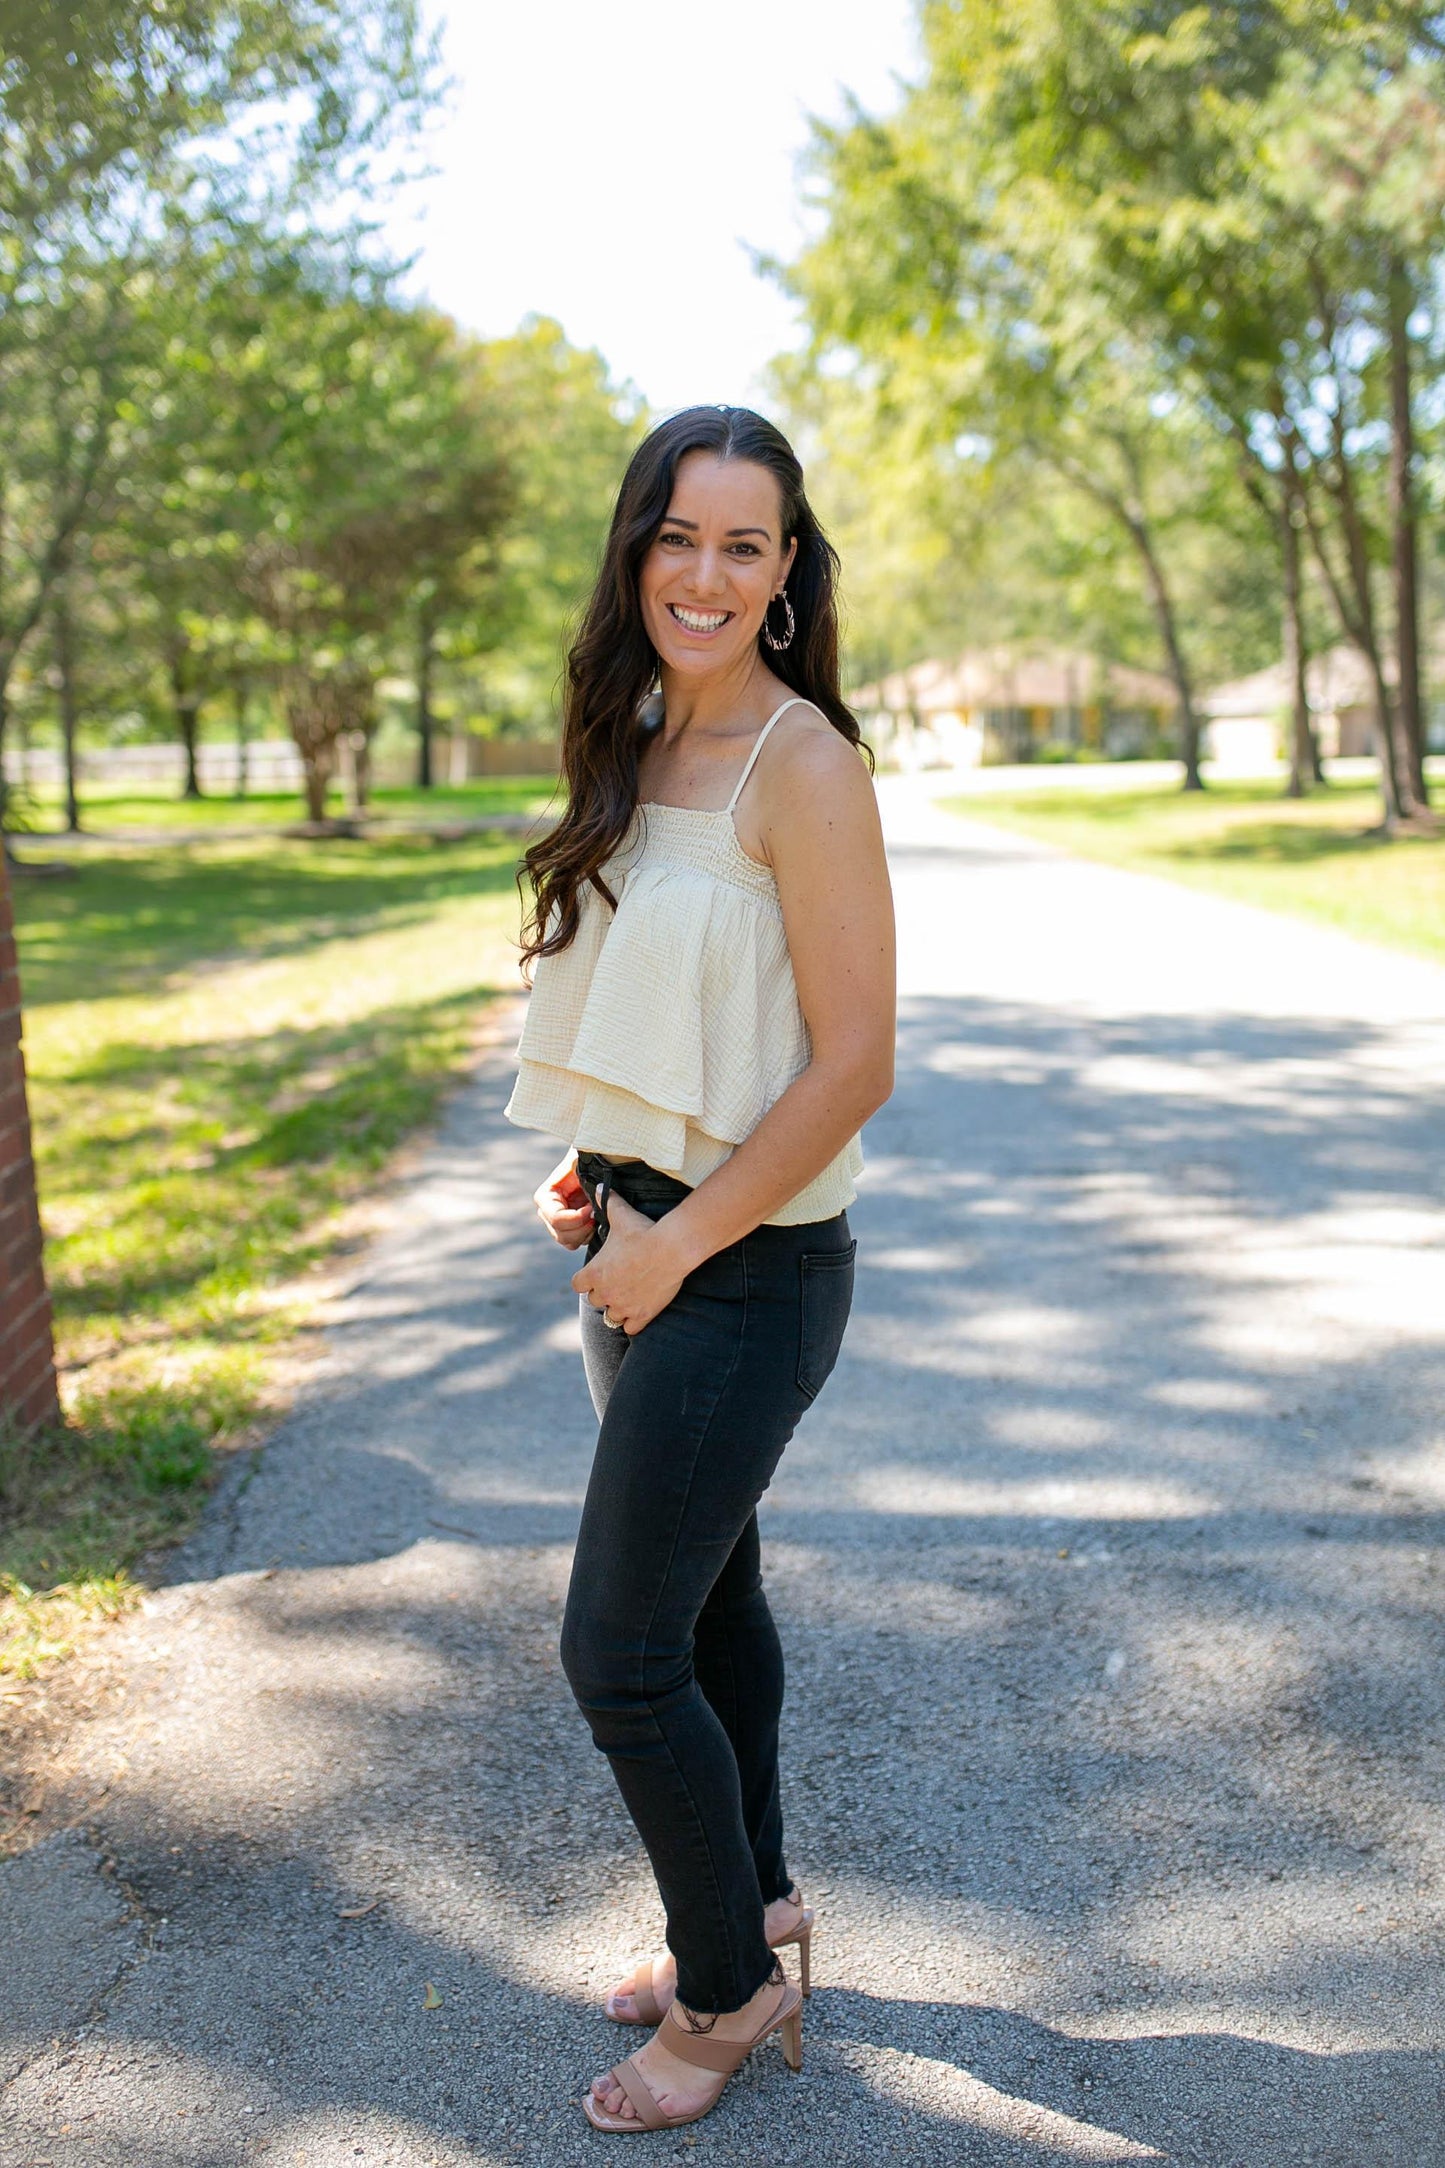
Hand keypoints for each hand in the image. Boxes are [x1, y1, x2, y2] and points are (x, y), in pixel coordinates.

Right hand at [533, 1152, 594, 1249]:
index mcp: (545, 1196)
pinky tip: (597, 1220)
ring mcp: (558, 1222)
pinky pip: (576, 1242)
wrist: (598, 1161)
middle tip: (597, 1213)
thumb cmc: (588, 1159)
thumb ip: (577, 1173)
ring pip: (568, 1241)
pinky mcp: (571, 1228)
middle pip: (560, 1234)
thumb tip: (587, 1191)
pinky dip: (588, 1235)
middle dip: (582, 1227)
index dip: (576, 1218)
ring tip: (597, 1215)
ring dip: (586, 1232)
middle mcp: (547, 1211)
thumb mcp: (580, 1163)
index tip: (592, 1208)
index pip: (556, 1219)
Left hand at [571, 1192, 689, 1334]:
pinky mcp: (642, 1315)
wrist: (670, 1248)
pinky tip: (641, 1312)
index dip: (586, 1280)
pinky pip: (630, 1329)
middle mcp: (604, 1292)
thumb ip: (608, 1202)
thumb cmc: (643, 1231)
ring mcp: (623, 1306)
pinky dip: (634, 1323)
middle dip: (604, 1294)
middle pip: (595, 1301)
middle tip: (618, 1284)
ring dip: (618, 1310)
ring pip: (611, 1317)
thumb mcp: (621, 1214)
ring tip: (630, 1299)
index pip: (577, 1285)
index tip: (597, 1275)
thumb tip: (598, 1186)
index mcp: (594, 1272)